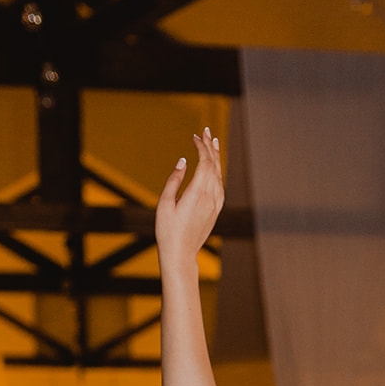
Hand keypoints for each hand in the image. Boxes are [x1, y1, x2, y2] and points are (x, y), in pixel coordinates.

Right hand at [155, 129, 224, 274]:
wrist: (181, 254)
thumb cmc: (168, 230)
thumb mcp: (164, 203)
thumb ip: (174, 180)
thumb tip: (183, 161)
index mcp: (197, 194)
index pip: (204, 163)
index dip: (201, 147)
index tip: (195, 136)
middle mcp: (209, 198)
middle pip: (214, 166)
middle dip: (210, 147)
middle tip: (206, 131)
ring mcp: (214, 205)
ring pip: (219, 175)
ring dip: (216, 158)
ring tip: (213, 143)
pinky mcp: (215, 211)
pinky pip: (220, 187)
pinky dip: (218, 173)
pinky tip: (215, 167)